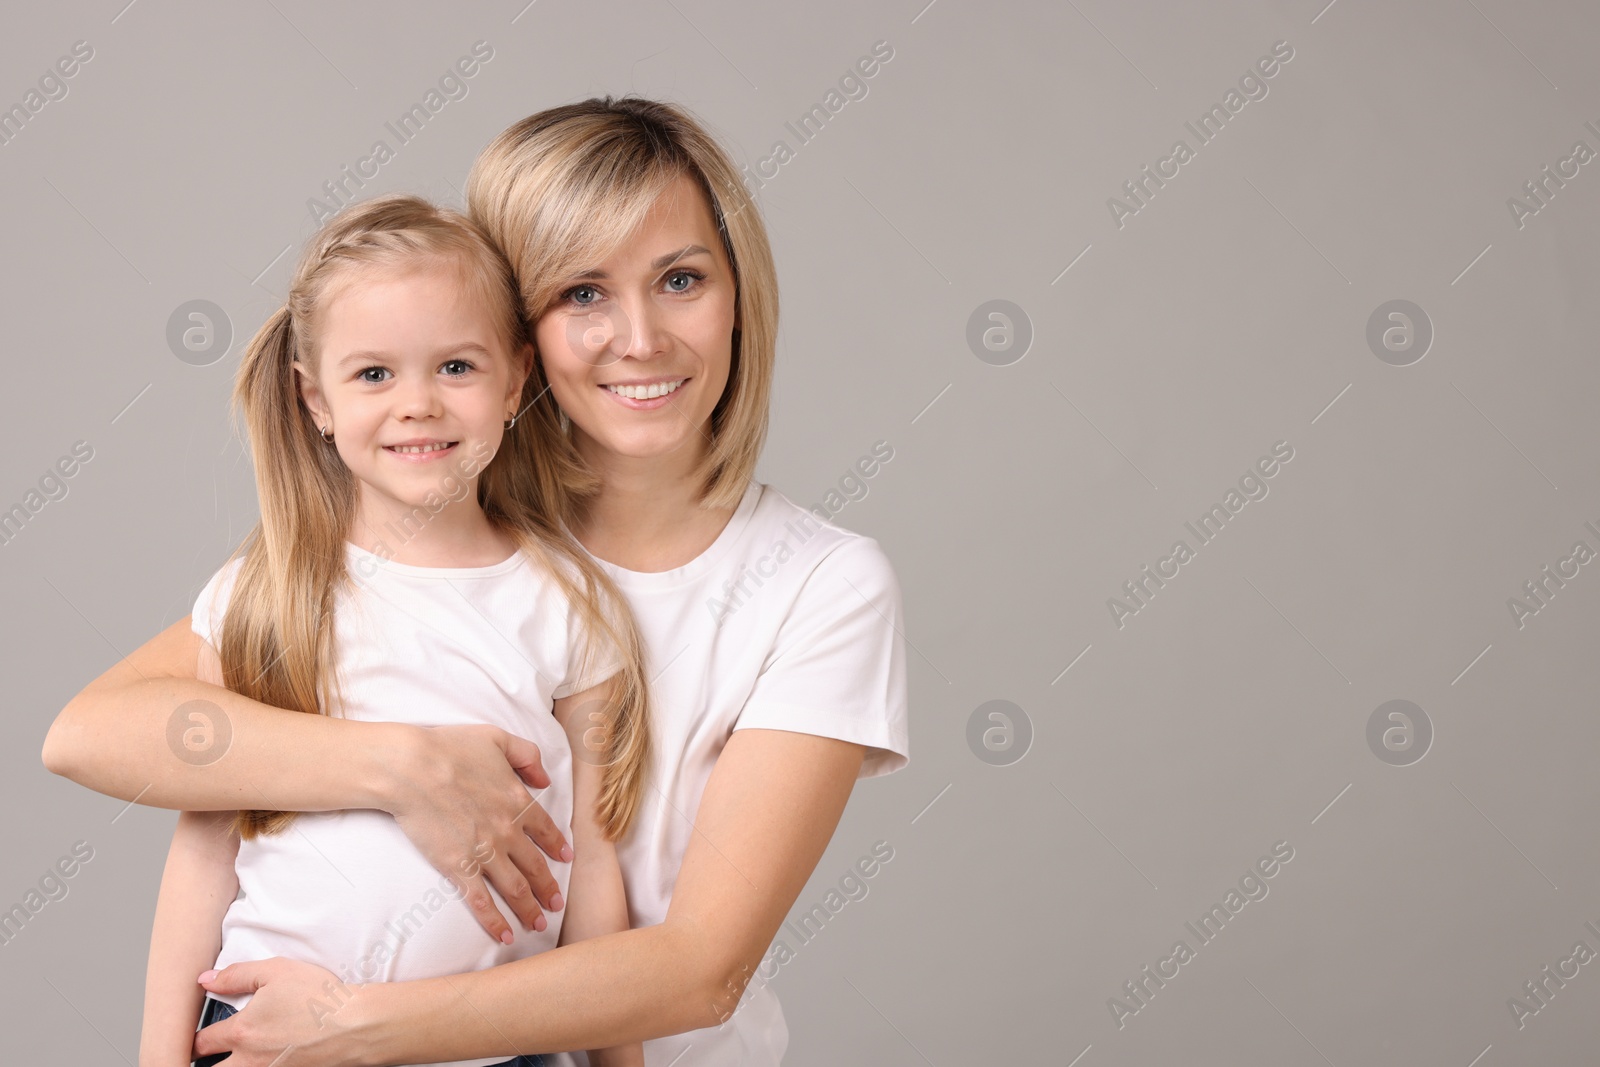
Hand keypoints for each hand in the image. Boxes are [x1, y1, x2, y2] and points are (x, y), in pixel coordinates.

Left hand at [193, 959, 363, 1066]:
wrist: (356, 1026)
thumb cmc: (319, 997)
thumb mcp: (276, 971)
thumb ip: (236, 975)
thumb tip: (205, 981)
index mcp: (242, 1033)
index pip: (201, 1043)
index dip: (193, 1041)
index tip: (194, 1039)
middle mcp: (249, 1061)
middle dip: (201, 1063)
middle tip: (201, 1056)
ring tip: (230, 1059)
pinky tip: (264, 1060)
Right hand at [388, 723, 572, 944]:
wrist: (413, 768)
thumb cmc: (450, 747)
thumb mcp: (498, 738)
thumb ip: (528, 756)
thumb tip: (545, 780)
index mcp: (518, 801)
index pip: (546, 830)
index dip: (558, 847)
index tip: (566, 860)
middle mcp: (507, 831)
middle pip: (535, 866)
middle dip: (548, 887)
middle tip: (558, 904)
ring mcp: (484, 853)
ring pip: (515, 888)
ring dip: (529, 908)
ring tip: (540, 923)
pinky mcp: (458, 868)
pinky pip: (481, 902)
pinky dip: (496, 922)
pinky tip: (506, 935)